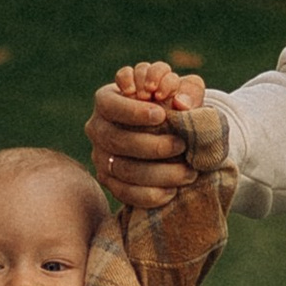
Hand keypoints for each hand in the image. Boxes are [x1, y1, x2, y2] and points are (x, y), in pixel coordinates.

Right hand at [92, 61, 205, 209]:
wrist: (170, 130)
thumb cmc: (173, 103)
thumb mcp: (183, 90)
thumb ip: (187, 90)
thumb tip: (182, 104)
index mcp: (107, 99)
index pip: (110, 105)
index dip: (133, 112)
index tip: (162, 115)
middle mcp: (97, 128)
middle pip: (115, 140)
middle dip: (151, 146)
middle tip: (181, 145)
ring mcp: (100, 156)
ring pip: (122, 169)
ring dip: (158, 173)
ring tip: (188, 172)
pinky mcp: (109, 180)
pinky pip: (124, 193)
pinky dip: (149, 195)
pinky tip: (173, 191)